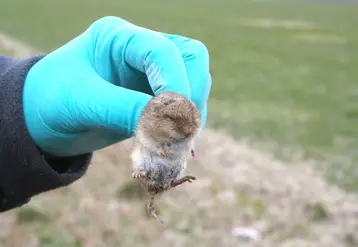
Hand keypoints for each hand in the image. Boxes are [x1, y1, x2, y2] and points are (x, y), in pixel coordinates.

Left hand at [23, 16, 211, 156]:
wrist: (43, 120)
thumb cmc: (52, 101)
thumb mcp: (82, 103)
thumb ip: (125, 109)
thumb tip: (169, 125)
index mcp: (119, 37)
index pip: (162, 50)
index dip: (175, 82)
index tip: (175, 119)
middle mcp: (140, 49)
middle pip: (190, 58)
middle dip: (190, 94)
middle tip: (184, 130)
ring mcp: (150, 72)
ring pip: (193, 80)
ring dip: (192, 112)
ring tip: (179, 141)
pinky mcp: (154, 96)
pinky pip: (183, 105)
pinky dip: (184, 125)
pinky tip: (174, 143)